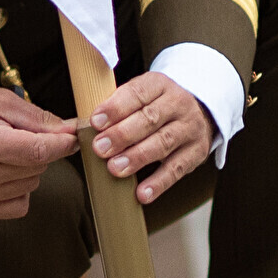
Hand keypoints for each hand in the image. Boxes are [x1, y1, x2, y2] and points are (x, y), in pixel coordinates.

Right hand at [0, 85, 77, 218]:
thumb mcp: (0, 101)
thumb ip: (38, 118)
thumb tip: (70, 131)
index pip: (40, 151)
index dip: (62, 144)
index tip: (71, 136)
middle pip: (38, 167)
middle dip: (39, 149)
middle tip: (17, 135)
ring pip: (32, 185)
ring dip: (27, 168)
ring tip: (3, 152)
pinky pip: (19, 205)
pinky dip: (19, 189)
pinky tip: (2, 172)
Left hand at [91, 71, 212, 206]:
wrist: (198, 114)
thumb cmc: (155, 106)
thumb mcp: (139, 96)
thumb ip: (114, 108)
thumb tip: (80, 127)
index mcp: (159, 84)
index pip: (137, 93)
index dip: (115, 108)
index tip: (95, 122)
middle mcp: (178, 104)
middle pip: (150, 118)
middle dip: (122, 134)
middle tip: (100, 148)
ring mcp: (190, 129)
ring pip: (163, 143)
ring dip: (137, 157)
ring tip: (115, 168)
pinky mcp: (196, 153)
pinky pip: (177, 169)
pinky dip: (159, 183)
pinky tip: (142, 193)